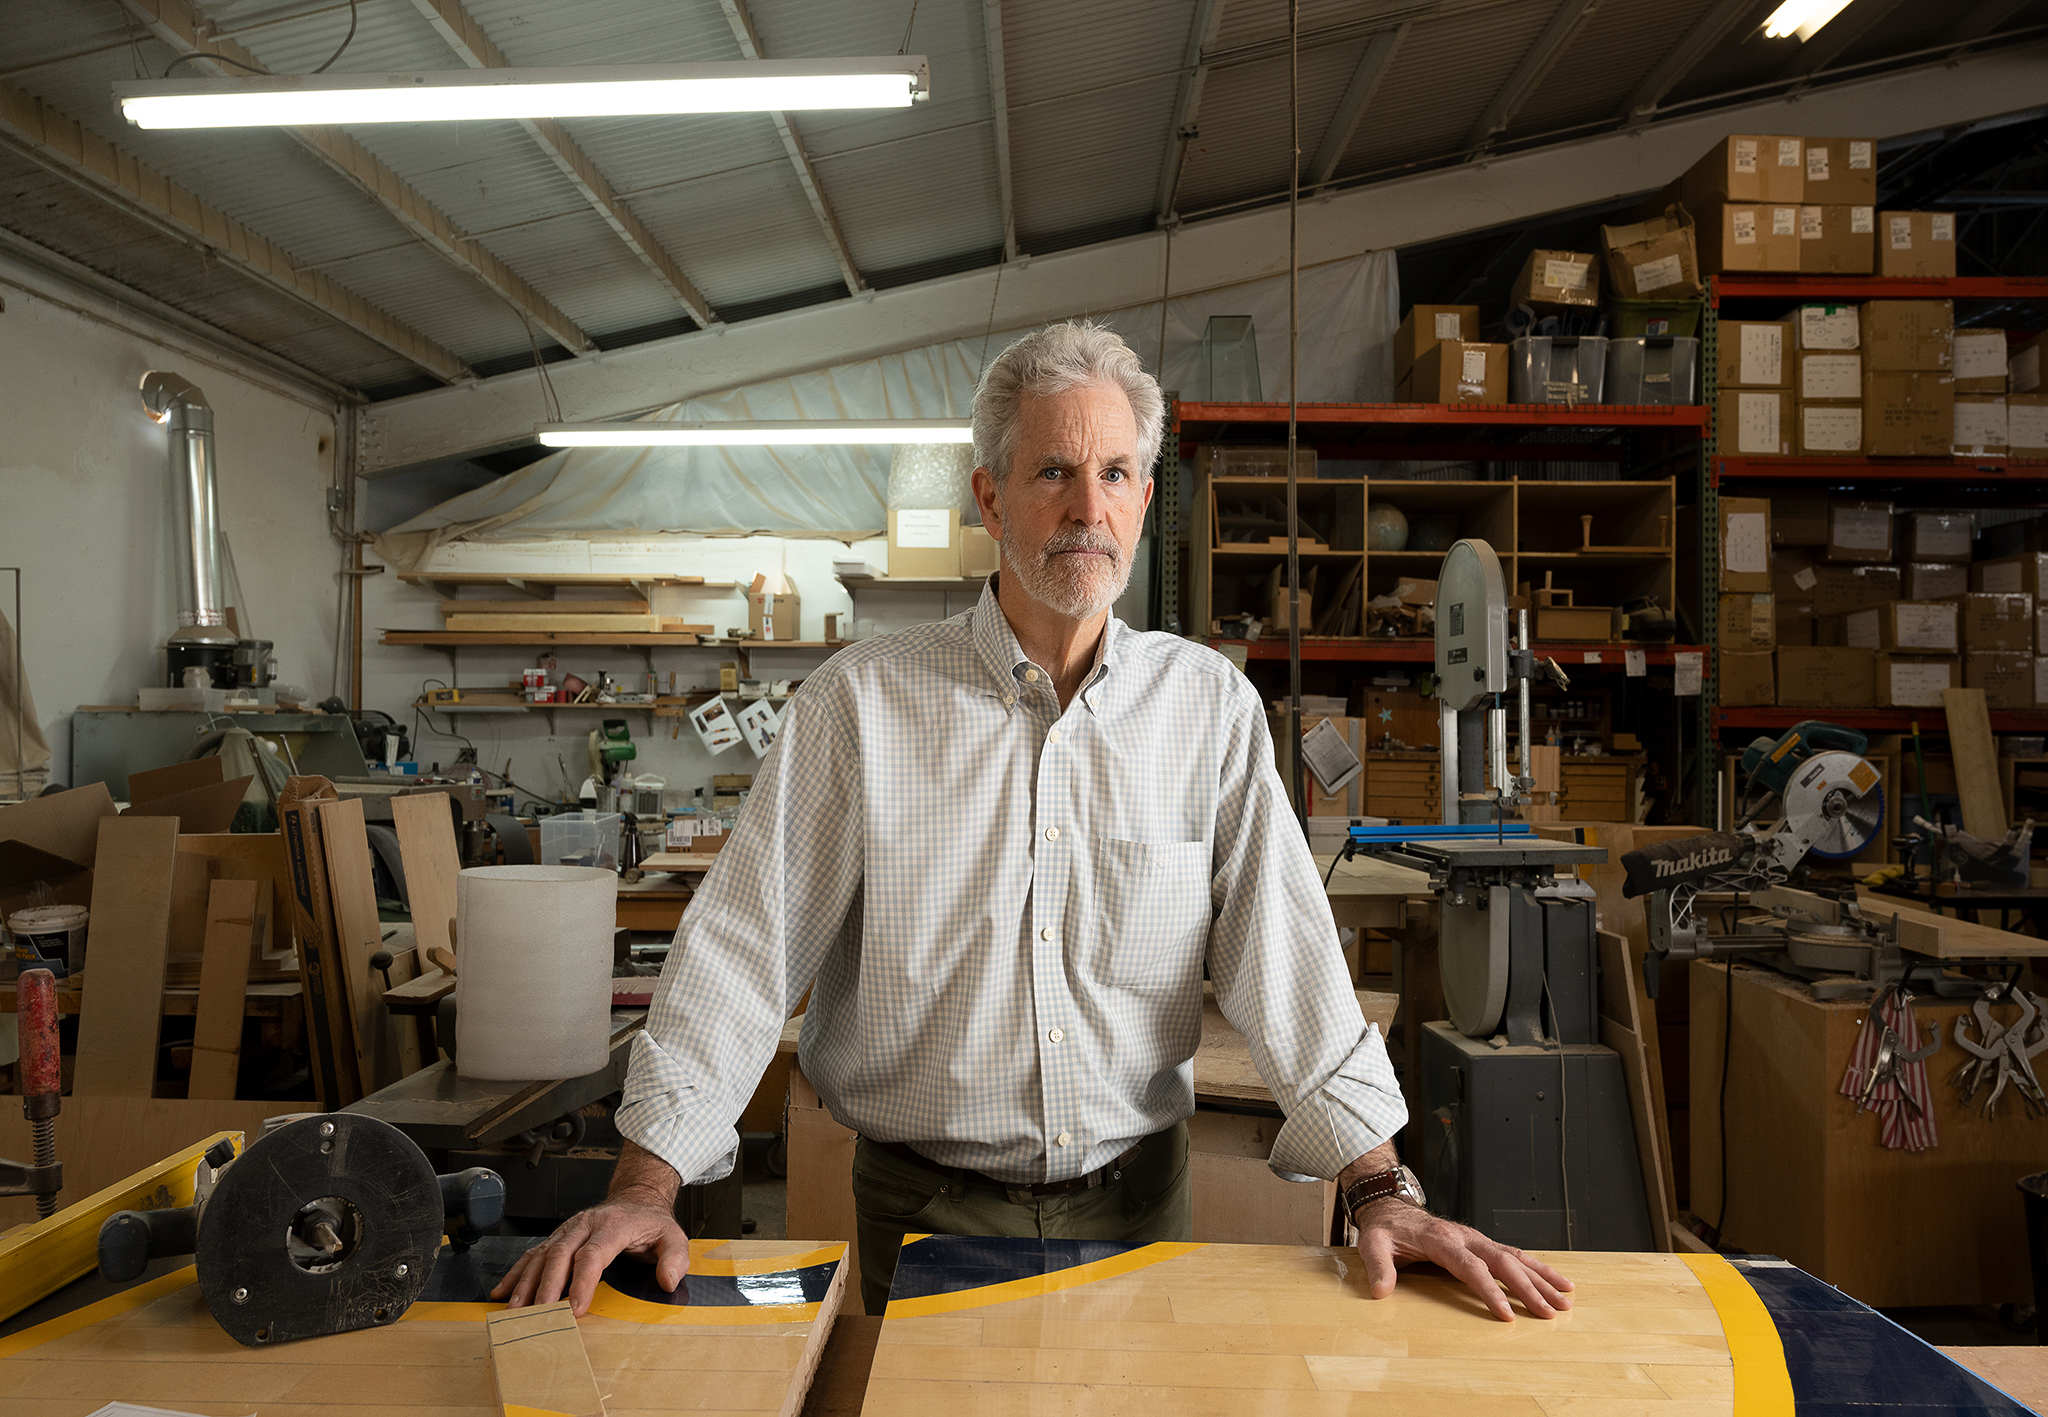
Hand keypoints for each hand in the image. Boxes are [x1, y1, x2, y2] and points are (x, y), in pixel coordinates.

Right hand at [489, 1199, 690, 1315]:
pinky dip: (516, 1274)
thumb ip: (675, 1258)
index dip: (582, 1282)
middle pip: (560, 1255)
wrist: (636, 1200)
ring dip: (526, 1284)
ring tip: (515, 1310)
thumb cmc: (651, 1223)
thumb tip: (668, 1281)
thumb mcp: (674, 1236)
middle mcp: (585, 1225)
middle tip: (538, 1316)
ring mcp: (568, 1230)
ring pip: (542, 1255)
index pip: (593, 1255)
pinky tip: (502, 1292)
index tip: (576, 1309)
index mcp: (613, 1226)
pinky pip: (533, 1254)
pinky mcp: (558, 1237)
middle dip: (547, 1288)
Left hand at [1354, 1198, 1573, 1321]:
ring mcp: (1476, 1238)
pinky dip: (1537, 1267)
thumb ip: (1378, 1267)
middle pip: (1502, 1262)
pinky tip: (1556, 1281)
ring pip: (1515, 1257)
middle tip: (1550, 1312)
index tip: (1505, 1314)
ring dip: (1542, 1277)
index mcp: (1441, 1240)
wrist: (1390, 1207)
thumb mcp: (1372, 1244)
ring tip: (1567, 1297)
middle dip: (1528, 1288)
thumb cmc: (1385, 1229)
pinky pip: (1514, 1254)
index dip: (1488, 1291)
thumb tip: (1380, 1292)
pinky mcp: (1481, 1243)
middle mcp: (1465, 1237)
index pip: (1471, 1267)